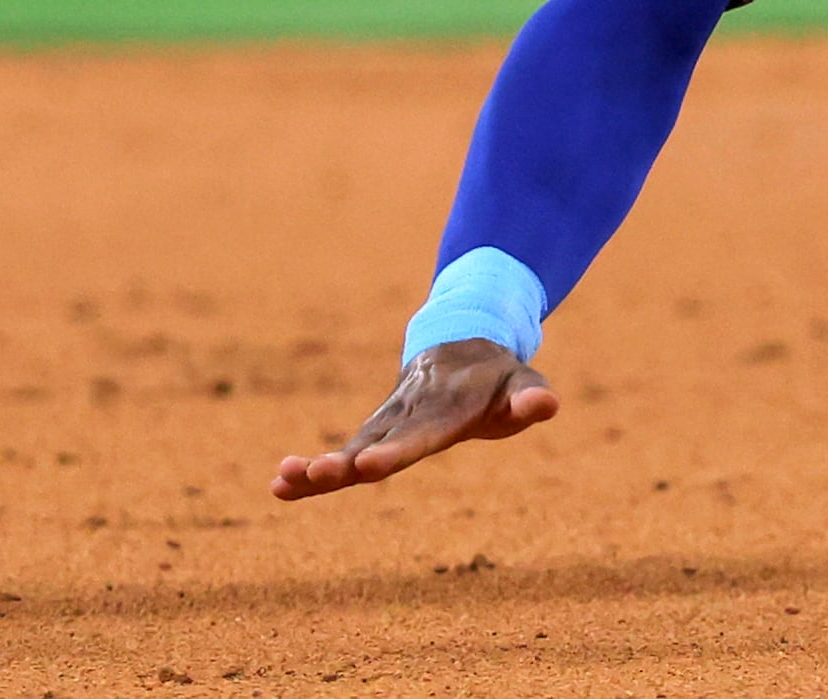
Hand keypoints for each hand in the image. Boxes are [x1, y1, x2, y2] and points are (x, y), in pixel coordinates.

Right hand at [271, 339, 557, 500]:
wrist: (462, 341)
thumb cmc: (498, 376)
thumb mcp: (522, 382)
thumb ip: (530, 397)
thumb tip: (547, 405)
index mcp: (447, 406)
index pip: (422, 433)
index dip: (397, 449)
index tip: (371, 464)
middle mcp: (409, 412)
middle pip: (377, 440)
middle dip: (349, 460)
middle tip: (320, 473)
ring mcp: (387, 420)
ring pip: (351, 446)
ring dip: (318, 466)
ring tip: (282, 482)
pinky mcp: (375, 430)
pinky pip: (344, 451)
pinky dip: (314, 470)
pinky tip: (280, 487)